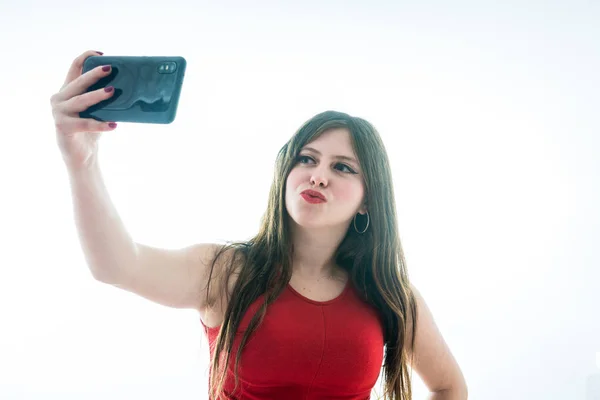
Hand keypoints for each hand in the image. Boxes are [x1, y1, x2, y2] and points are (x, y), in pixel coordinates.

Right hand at [51, 50, 116, 169]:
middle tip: (110, 68)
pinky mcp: (62, 126)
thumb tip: (129, 88)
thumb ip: (103, 98)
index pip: (74, 68)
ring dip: (97, 95)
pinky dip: (100, 124)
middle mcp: (59, 98)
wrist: (80, 155)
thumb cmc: (90, 130)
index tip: (101, 54)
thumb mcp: (97, 110)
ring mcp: (58, 112)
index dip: (86, 57)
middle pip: (78, 82)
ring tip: (113, 91)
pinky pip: (85, 124)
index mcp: (67, 90)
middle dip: (94, 74)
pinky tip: (114, 125)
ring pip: (81, 100)